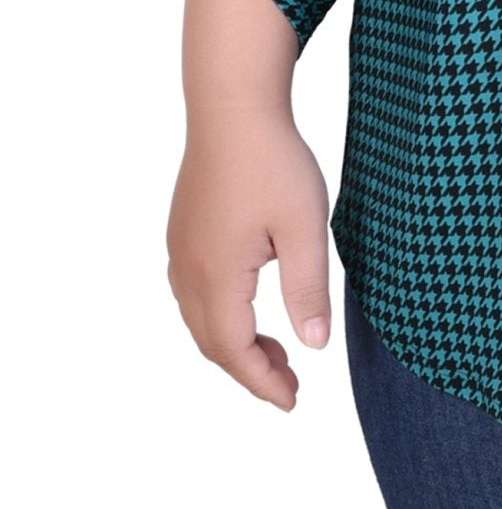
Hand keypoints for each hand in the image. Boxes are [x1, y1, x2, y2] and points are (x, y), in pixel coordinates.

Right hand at [166, 112, 332, 412]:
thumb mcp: (303, 229)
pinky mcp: (184, 231)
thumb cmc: (273, 162)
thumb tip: (314, 344)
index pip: (235, 351)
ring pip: (201, 319)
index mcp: (218, 276)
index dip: (263, 382)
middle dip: (250, 370)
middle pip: (213, 342)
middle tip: (290, 385)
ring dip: (234, 343)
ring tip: (276, 352)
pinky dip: (221, 316)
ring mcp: (181, 250)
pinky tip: (248, 307)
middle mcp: (189, 270)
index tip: (292, 402)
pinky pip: (195, 293)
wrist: (232, 107)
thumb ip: (307, 289)